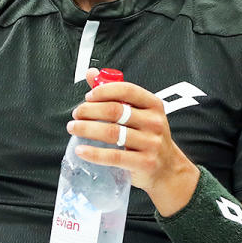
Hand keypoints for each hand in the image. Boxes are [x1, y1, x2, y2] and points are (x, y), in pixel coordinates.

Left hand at [68, 69, 199, 216]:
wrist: (168, 169)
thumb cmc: (148, 136)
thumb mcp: (139, 112)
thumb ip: (115, 93)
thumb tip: (91, 73)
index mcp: (153, 105)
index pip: (126, 90)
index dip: (103, 91)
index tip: (87, 97)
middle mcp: (154, 122)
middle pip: (115, 111)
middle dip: (89, 110)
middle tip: (76, 114)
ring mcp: (151, 143)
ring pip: (111, 133)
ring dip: (86, 129)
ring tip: (73, 128)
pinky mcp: (144, 163)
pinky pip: (114, 157)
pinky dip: (93, 153)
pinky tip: (80, 150)